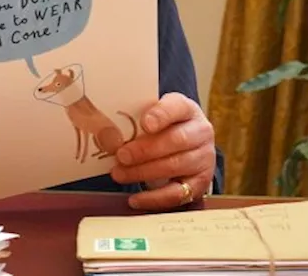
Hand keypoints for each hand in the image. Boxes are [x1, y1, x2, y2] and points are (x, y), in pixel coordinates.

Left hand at [110, 92, 215, 210]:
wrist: (189, 144)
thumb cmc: (163, 127)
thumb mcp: (153, 115)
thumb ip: (136, 118)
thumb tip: (104, 130)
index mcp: (187, 109)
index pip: (177, 107)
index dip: (161, 115)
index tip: (145, 124)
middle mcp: (201, 132)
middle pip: (176, 140)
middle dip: (145, 150)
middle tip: (121, 156)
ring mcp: (203, 158)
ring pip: (175, 166)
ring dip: (143, 172)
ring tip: (119, 174)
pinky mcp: (200, 182)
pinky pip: (177, 194)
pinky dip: (154, 198)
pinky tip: (135, 199)